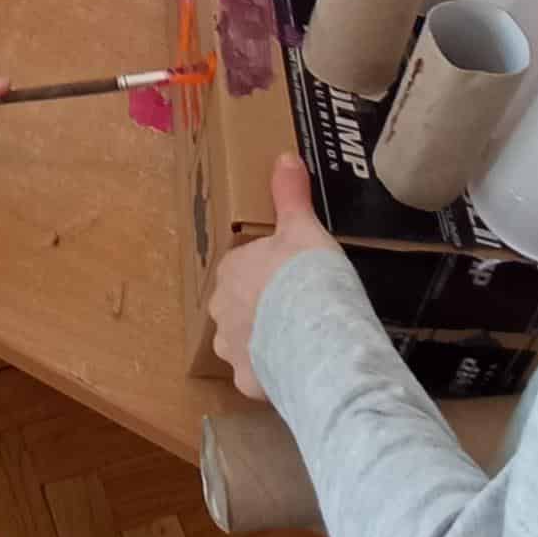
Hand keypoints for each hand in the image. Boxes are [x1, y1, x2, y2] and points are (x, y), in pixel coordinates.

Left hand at [207, 154, 336, 401]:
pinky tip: (299, 369)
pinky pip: (260, 375)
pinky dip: (276, 373)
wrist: (316, 337)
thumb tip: (283, 155)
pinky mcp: (247, 381)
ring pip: (245, 341)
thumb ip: (290, 194)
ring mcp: (231, 348)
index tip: (296, 275)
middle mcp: (221, 309)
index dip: (271, 270)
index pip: (245, 266)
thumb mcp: (303, 228)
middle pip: (241, 304)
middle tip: (301, 308)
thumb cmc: (307, 276)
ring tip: (301, 341)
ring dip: (266, 341)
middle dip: (264, 306)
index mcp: (232, 269)